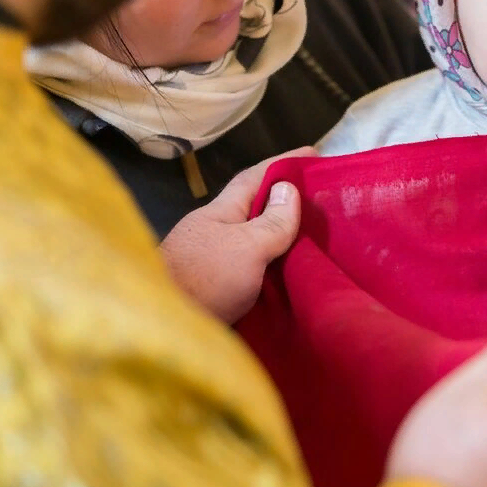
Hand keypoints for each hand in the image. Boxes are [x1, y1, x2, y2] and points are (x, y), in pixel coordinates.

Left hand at [160, 146, 314, 323]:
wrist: (161, 332)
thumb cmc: (203, 280)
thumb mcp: (245, 247)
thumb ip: (271, 222)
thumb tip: (288, 188)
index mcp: (220, 213)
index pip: (254, 178)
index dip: (282, 163)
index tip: (312, 154)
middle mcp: (216, 234)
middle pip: (256, 211)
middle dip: (288, 203)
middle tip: (324, 202)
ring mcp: (215, 265)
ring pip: (257, 243)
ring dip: (284, 240)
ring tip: (318, 240)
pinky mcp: (219, 294)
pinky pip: (255, 273)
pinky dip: (275, 271)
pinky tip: (293, 278)